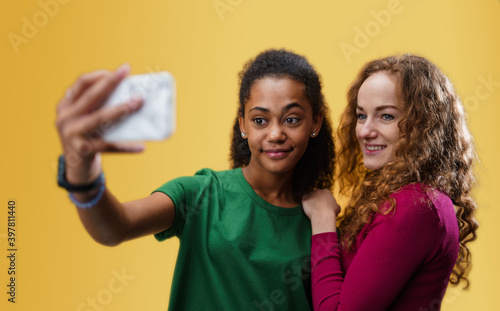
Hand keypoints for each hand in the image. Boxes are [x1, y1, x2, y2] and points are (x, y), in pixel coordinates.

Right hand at [55, 64, 143, 185]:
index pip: (81, 84)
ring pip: (99, 118)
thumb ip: (99, 107)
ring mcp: (72, 134)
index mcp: (66, 106)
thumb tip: (132, 95)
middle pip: (91, 96)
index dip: (100, 75)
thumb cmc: (89, 137)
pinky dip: (126, 146)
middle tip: (128, 73)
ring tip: (138, 103)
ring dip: (120, 109)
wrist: (78, 168)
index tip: (121, 71)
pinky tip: (141, 146)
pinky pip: (108, 146)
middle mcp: (65, 117)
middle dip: (111, 82)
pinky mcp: (82, 150)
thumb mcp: (87, 119)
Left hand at [302, 189, 339, 233]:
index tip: (323, 205)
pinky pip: (304, 200)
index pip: (323, 194)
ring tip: (311, 208)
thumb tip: (336, 206)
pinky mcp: (305, 199)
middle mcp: (318, 191)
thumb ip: (336, 205)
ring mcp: (311, 194)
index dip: (323, 200)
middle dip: (316, 199)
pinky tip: (307, 208)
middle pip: (316, 194)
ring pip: (309, 196)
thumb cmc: (331, 213)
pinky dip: (305, 203)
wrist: (323, 216)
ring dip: (310, 201)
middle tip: (316, 207)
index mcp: (326, 191)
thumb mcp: (337, 208)